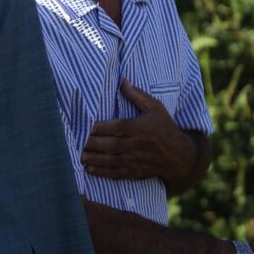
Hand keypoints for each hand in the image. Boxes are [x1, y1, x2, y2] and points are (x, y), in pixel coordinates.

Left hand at [81, 82, 195, 183]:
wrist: (181, 155)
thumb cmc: (165, 128)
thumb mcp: (155, 108)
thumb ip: (138, 96)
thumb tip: (123, 81)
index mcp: (137, 128)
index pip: (112, 127)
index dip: (95, 128)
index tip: (81, 126)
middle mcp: (135, 144)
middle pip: (108, 144)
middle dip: (90, 143)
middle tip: (72, 141)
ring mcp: (135, 160)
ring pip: (110, 159)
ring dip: (92, 158)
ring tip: (77, 155)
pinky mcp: (136, 172)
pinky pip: (117, 173)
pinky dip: (103, 172)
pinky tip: (89, 169)